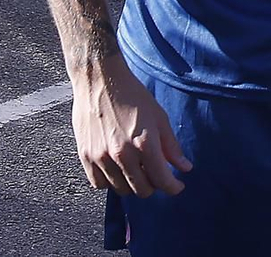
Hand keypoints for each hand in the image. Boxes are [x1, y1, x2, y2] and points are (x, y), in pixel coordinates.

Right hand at [72, 61, 192, 197]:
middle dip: (154, 185)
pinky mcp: (85, 156)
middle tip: (156, 174)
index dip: (173, 187)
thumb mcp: (159, 118)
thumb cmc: (132, 95)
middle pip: (142, 190)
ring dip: (132, 184)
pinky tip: (117, 169)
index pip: (162, 180)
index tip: (177, 186)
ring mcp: (101, 157)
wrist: (100, 80)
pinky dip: (110, 182)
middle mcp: (122, 154)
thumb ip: (171, 147)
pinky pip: (99, 184)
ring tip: (137, 169)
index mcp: (144, 144)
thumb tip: (184, 168)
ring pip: (121, 190)